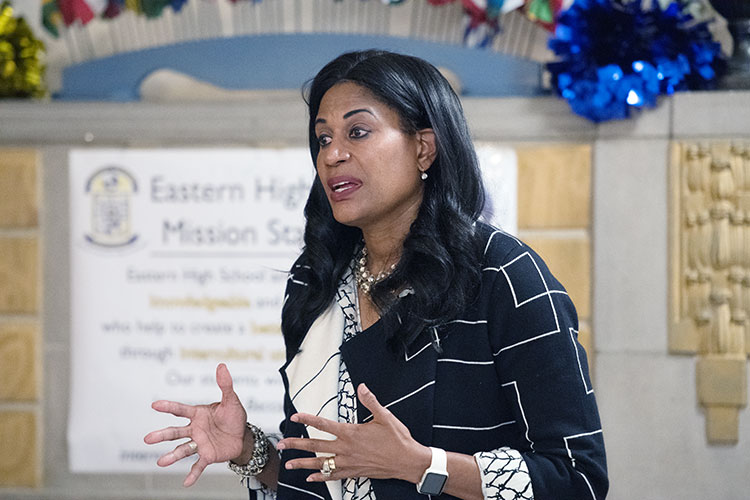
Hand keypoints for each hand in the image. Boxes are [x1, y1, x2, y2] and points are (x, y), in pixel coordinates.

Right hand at [143, 363, 247, 486]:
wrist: (243, 435)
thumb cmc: (233, 416)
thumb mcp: (231, 400)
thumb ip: (225, 385)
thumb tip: (221, 366)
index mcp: (198, 414)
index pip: (181, 409)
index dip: (168, 406)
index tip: (154, 405)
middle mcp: (195, 429)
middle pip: (176, 432)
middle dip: (162, 435)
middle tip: (147, 439)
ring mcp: (200, 443)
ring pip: (183, 449)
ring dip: (172, 456)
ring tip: (160, 462)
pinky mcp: (207, 455)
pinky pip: (198, 465)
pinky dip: (192, 474)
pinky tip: (185, 483)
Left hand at [277, 383, 430, 483]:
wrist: (408, 462)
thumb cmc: (398, 439)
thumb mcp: (385, 416)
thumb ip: (371, 401)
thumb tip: (362, 387)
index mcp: (351, 433)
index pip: (324, 424)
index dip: (308, 419)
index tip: (295, 416)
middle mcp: (346, 449)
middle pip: (315, 446)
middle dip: (296, 444)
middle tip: (281, 444)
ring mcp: (349, 462)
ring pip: (320, 463)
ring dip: (303, 464)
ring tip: (288, 464)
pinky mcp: (354, 472)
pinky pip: (333, 476)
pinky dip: (321, 478)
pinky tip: (310, 479)